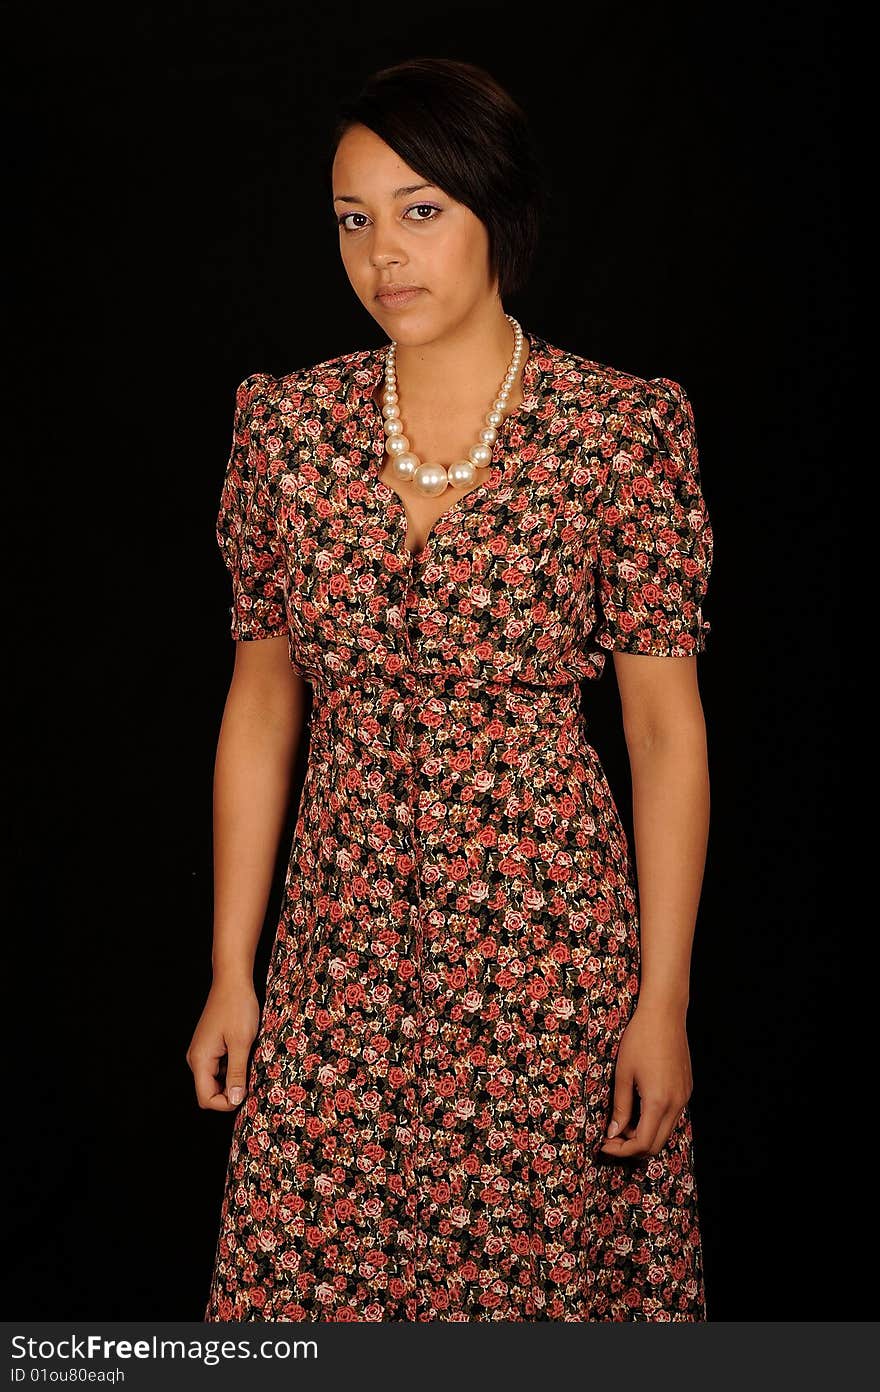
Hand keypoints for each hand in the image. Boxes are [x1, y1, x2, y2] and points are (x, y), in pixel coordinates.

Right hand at [186, 973, 260, 1110]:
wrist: (232, 981)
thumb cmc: (237, 1007)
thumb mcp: (241, 1042)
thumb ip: (237, 1073)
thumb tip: (235, 1100)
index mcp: (200, 1060)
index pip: (206, 1098)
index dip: (226, 1103)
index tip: (247, 1093)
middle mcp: (196, 1058)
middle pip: (209, 1091)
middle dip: (230, 1092)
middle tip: (251, 1079)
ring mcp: (202, 1051)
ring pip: (215, 1079)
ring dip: (232, 1078)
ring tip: (249, 1062)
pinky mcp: (210, 1046)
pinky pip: (219, 1067)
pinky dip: (232, 1067)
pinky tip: (245, 1054)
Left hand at [598, 1000, 693, 1159]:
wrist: (665, 1014)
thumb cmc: (640, 1038)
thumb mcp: (623, 1073)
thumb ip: (620, 1107)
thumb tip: (613, 1133)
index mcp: (658, 1101)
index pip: (642, 1143)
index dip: (622, 1150)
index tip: (604, 1145)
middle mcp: (676, 1103)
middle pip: (656, 1145)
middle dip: (632, 1148)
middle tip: (611, 1139)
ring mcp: (684, 1097)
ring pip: (666, 1132)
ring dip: (644, 1136)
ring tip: (622, 1125)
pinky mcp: (686, 1089)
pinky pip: (672, 1117)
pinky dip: (655, 1122)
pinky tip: (639, 1111)